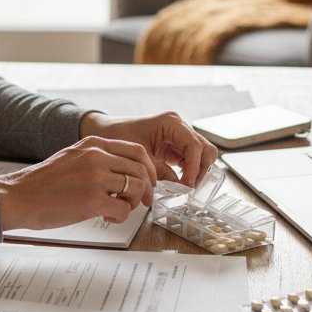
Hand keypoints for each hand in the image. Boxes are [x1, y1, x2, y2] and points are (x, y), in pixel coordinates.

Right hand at [0, 136, 157, 230]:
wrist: (18, 197)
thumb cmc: (43, 184)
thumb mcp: (73, 158)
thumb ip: (97, 160)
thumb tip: (124, 173)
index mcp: (93, 144)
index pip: (137, 151)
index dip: (148, 169)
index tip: (147, 183)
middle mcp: (96, 156)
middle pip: (141, 170)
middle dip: (147, 189)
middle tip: (141, 202)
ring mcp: (95, 177)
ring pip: (137, 188)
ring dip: (133, 203)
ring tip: (117, 209)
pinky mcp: (92, 199)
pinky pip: (124, 209)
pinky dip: (120, 217)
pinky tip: (105, 217)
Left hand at [79, 110, 217, 186]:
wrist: (105, 132)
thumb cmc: (117, 136)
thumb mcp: (138, 156)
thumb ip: (160, 171)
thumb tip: (179, 188)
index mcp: (171, 122)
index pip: (194, 146)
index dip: (193, 167)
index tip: (186, 184)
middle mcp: (179, 127)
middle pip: (205, 149)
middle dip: (201, 169)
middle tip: (189, 187)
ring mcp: (179, 137)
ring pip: (202, 155)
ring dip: (197, 172)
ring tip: (185, 188)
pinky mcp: (175, 148)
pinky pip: (191, 160)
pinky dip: (189, 173)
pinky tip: (179, 184)